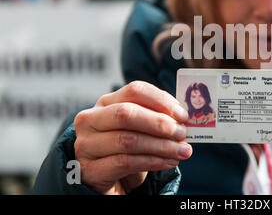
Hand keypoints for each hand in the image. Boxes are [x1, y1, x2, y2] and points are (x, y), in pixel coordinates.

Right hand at [73, 81, 191, 194]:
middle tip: (182, 133)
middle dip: (159, 123)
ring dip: (161, 146)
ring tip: (182, 151)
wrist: (109, 182)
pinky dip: (152, 162)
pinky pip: (125, 163)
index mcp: (106, 102)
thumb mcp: (140, 129)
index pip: (135, 90)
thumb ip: (157, 118)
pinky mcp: (89, 170)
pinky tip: (169, 162)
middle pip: (127, 114)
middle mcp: (90, 119)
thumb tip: (184, 117)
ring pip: (128, 140)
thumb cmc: (128, 150)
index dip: (162, 100)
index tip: (183, 115)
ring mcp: (86, 145)